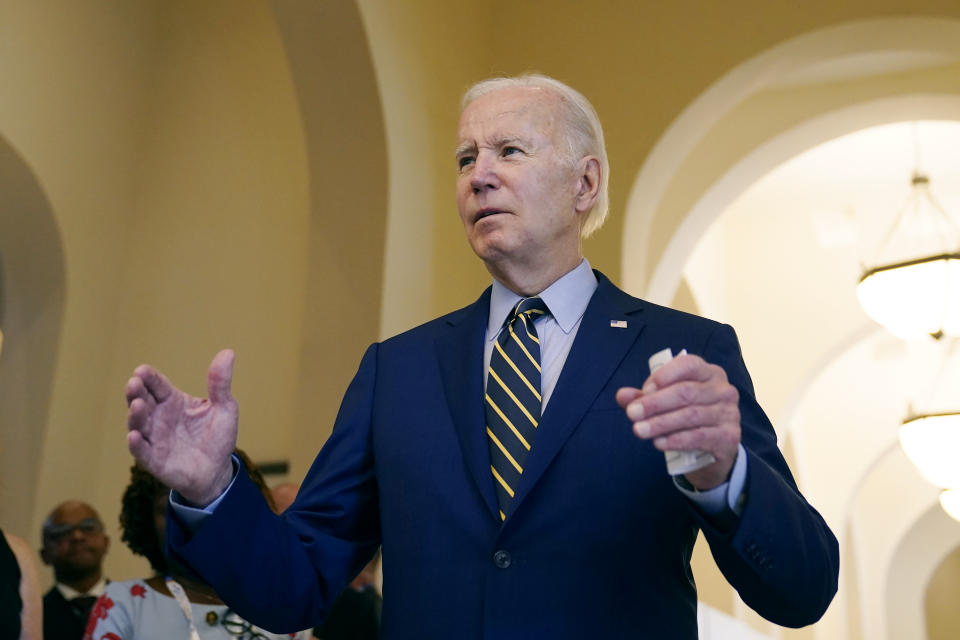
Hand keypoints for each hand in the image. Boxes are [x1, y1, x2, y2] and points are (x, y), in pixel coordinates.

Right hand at [125, 349, 238, 505]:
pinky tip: (134, 436)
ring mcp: (155, 439)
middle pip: (142, 401)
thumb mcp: (225, 407)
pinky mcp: (155, 461)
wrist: (218, 470)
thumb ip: (220, 383)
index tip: (142, 370)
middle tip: (134, 383)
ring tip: (137, 405)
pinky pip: (142, 452)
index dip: (149, 378)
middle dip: (136, 392)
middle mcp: (159, 418)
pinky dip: (136, 445)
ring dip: (135, 415)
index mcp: (173, 401)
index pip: (157, 385)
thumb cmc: (218, 437)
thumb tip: (228, 352)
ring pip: (138, 424)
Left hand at [616, 353, 740, 489]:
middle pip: (686, 392)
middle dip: (655, 403)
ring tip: (639, 430)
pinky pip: (699, 437)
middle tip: (632, 413)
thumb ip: (645, 397)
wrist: (713, 450)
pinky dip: (676, 440)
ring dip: (661, 423)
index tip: (644, 390)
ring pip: (691, 415)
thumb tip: (622, 396)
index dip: (664, 376)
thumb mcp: (665, 404)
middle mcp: (723, 390)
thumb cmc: (687, 417)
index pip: (688, 365)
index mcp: (708, 373)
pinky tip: (659, 443)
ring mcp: (729, 413)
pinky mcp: (729, 437)